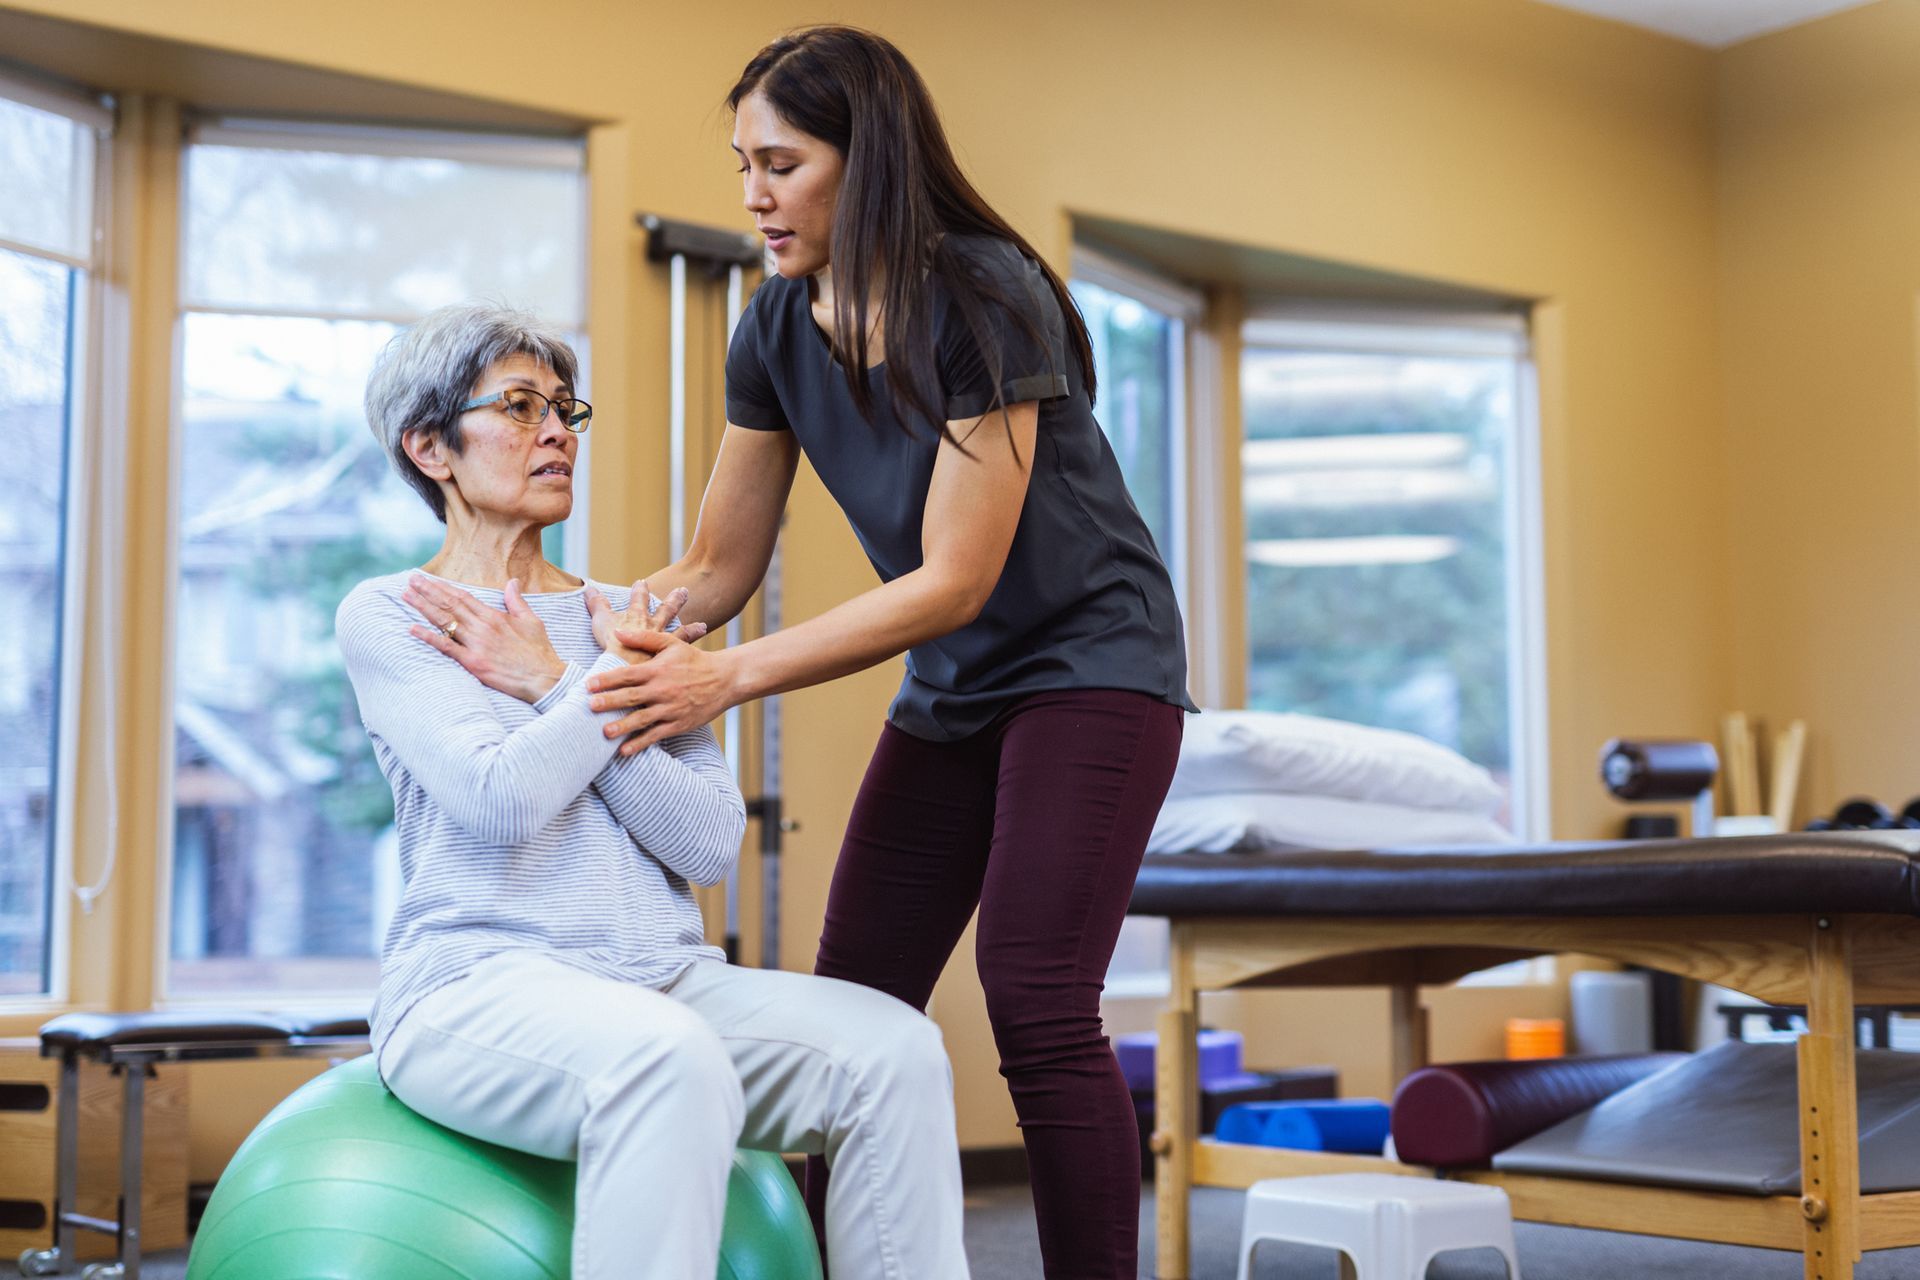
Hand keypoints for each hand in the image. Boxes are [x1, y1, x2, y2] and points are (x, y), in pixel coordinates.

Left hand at [404, 575, 566, 702]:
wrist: (545, 678)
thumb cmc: (539, 651)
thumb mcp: (532, 620)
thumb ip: (517, 601)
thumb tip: (512, 581)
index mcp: (495, 616)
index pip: (463, 597)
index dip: (443, 587)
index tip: (428, 579)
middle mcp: (483, 627)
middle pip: (450, 605)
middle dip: (428, 591)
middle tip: (410, 581)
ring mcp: (476, 645)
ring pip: (444, 622)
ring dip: (423, 608)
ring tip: (406, 596)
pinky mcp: (473, 663)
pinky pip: (447, 648)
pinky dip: (429, 638)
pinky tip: (412, 629)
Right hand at [584, 579, 701, 659]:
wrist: (625, 669)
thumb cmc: (611, 645)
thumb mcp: (601, 622)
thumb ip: (596, 604)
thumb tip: (588, 587)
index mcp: (637, 617)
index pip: (638, 598)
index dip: (639, 590)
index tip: (642, 582)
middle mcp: (655, 627)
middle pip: (667, 610)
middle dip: (675, 600)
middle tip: (685, 591)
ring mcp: (664, 644)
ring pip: (681, 633)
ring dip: (692, 629)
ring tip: (703, 626)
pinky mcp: (669, 661)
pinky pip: (684, 656)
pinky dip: (691, 656)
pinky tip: (699, 658)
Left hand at [585, 625, 739, 755]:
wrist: (725, 679)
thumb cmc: (694, 660)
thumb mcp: (671, 643)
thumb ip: (643, 638)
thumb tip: (618, 633)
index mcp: (657, 670)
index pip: (627, 674)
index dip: (607, 679)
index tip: (588, 685)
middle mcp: (662, 690)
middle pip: (631, 697)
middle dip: (609, 702)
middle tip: (589, 707)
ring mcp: (670, 709)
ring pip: (641, 719)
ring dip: (622, 726)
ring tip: (604, 732)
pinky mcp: (678, 724)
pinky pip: (656, 735)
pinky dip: (640, 743)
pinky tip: (624, 750)